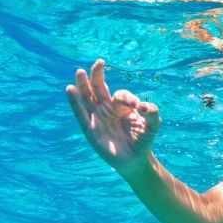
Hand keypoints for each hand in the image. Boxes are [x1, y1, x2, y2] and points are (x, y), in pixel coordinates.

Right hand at [66, 59, 161, 174]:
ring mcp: (97, 117)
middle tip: (99, 62)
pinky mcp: (89, 129)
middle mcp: (107, 108)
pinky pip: (80, 113)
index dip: (127, 97)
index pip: (120, 94)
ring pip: (87, 97)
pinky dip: (75, 102)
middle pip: (99, 87)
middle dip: (97, 75)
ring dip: (82, 85)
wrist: (135, 160)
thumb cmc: (143, 140)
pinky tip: (70, 89)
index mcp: (121, 105)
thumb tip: (144, 106)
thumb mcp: (153, 125)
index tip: (136, 107)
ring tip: (79, 72)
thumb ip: (152, 113)